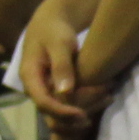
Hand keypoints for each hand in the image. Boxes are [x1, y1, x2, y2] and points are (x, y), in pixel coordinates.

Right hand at [18, 1, 108, 123]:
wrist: (51, 23)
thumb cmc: (54, 30)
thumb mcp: (59, 44)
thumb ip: (62, 66)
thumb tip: (65, 91)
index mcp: (29, 77)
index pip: (43, 103)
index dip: (62, 112)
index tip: (83, 114)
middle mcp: (34, 89)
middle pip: (52, 114)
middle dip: (77, 115)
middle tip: (105, 100)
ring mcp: (44, 91)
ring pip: (60, 115)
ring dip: (84, 112)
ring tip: (109, 98)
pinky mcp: (54, 92)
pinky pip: (66, 107)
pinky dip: (85, 106)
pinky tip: (104, 97)